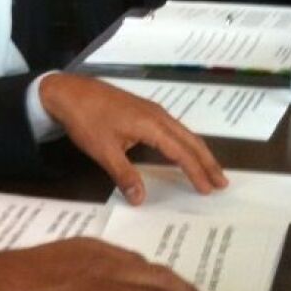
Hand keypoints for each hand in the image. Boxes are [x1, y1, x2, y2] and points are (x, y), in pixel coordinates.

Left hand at [38, 74, 226, 203]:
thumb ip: (124, 175)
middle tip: (222, 182)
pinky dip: (184, 143)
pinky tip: (182, 152)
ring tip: (209, 171)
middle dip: (207, 162)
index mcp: (152, 125)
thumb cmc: (86, 120)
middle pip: (191, 140)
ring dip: (198, 152)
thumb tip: (140, 199)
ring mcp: (152, 111)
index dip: (196, 172)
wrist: (68, 91)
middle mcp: (158, 116)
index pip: (182, 152)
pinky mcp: (144, 110)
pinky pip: (173, 129)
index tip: (209, 189)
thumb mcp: (103, 151)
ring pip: (183, 133)